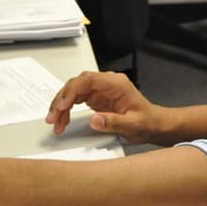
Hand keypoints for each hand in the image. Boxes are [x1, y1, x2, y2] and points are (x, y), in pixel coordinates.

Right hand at [46, 71, 166, 144]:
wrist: (154, 124)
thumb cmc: (147, 121)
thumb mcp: (133, 125)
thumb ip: (113, 122)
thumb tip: (93, 120)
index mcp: (115, 83)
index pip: (87, 80)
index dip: (71, 91)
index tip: (61, 105)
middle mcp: (106, 83)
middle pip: (76, 85)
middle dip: (61, 100)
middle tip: (53, 118)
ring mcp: (100, 90)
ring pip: (73, 92)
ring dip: (61, 106)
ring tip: (55, 123)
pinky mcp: (96, 98)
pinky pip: (76, 100)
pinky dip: (67, 110)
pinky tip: (63, 120)